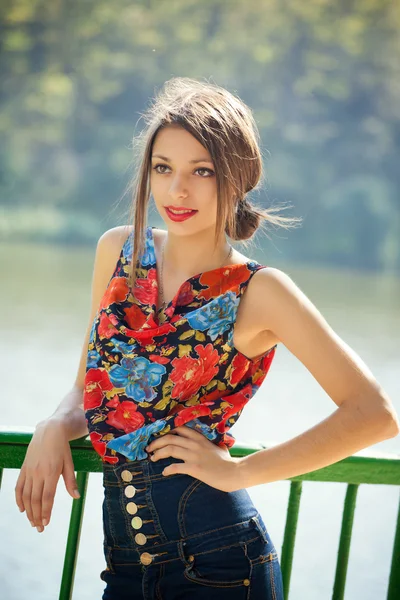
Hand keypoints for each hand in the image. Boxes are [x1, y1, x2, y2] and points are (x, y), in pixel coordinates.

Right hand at [15, 418, 80, 532]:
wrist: (49, 430)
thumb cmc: (62, 447)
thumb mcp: (69, 462)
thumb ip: (71, 481)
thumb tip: (76, 497)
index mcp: (51, 472)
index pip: (47, 497)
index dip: (46, 511)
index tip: (46, 523)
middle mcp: (38, 473)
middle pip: (35, 499)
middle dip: (37, 516)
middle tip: (39, 528)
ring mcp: (29, 471)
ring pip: (26, 495)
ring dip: (28, 511)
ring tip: (32, 522)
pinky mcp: (24, 468)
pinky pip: (19, 486)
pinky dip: (18, 499)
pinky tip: (22, 509)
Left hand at [145, 425, 244, 492]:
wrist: (234, 472)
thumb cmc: (227, 461)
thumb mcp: (217, 447)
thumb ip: (209, 443)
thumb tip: (208, 444)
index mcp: (199, 438)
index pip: (179, 428)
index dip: (165, 431)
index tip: (158, 437)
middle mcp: (195, 444)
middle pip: (170, 438)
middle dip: (156, 442)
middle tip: (149, 448)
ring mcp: (194, 455)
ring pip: (170, 449)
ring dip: (158, 454)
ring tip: (153, 459)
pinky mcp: (194, 468)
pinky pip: (176, 467)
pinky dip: (167, 470)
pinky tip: (164, 473)